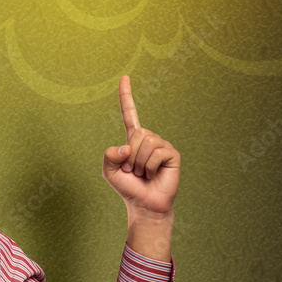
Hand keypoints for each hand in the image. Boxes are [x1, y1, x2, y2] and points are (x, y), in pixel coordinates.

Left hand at [102, 75, 180, 219]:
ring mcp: (162, 145)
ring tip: (142, 173)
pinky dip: (149, 167)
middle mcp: (149, 138)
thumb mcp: (109, 170)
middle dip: (129, 156)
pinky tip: (153, 175)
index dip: (126, 96)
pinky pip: (156, 153)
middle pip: (136, 134)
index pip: (129, 113)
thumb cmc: (127, 187)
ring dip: (139, 163)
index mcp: (133, 138)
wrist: (144, 205)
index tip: (125, 77)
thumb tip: (127, 145)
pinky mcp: (173, 154)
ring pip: (146, 143)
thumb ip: (109, 154)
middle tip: (132, 170)